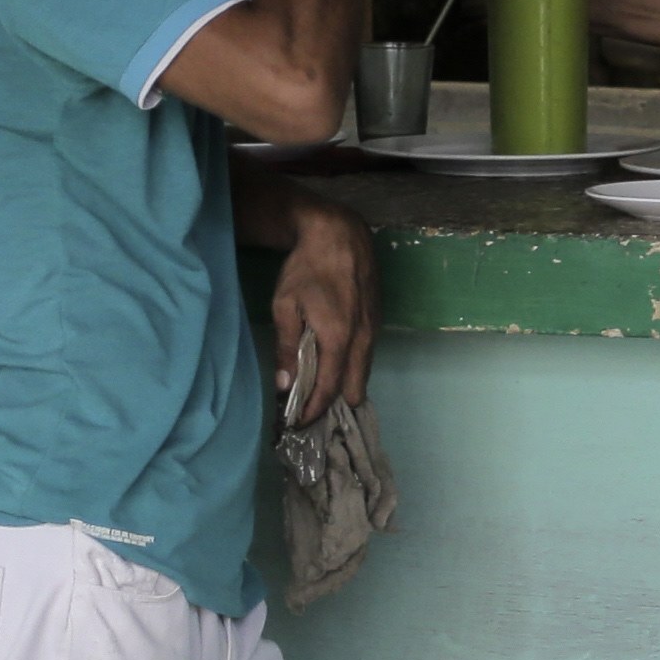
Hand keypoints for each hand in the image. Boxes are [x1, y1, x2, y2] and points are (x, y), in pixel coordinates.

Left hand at [266, 203, 380, 421]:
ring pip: (363, 371)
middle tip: (312, 414)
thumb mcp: (284, 306)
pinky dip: (352, 367)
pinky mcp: (376, 319)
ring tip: (322, 395)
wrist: (339, 235)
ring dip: (345, 386)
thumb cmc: (306, 269)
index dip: (314, 410)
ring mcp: (373, 329)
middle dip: (334, 405)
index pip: (330, 388)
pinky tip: (336, 366)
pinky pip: (366, 354)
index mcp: (338, 339)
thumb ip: (285, 348)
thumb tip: (284, 386)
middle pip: (355, 386)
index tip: (299, 424)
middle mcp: (362, 339)